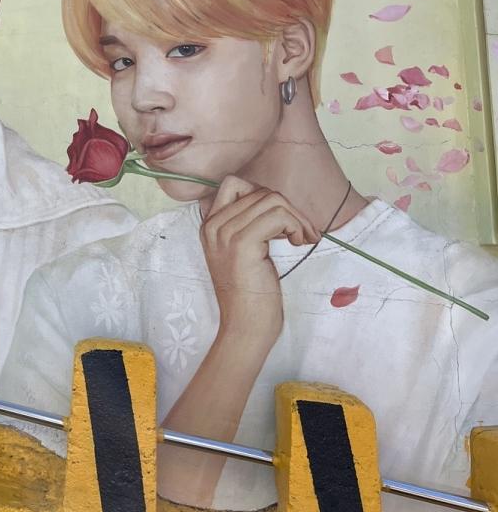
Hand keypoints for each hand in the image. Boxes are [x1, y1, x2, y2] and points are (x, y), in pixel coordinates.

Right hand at [199, 176, 318, 343]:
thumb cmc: (250, 295)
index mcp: (209, 225)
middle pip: (259, 190)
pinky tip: (298, 243)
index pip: (235, 184)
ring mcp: (225, 234)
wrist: (245, 327)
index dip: (263, 195)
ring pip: (271, 200)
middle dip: (288, 208)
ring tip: (302, 239)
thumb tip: (273, 201)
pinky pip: (277, 216)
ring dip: (296, 217)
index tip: (280, 221)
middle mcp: (212, 225)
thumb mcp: (242, 252)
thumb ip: (247, 224)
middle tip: (302, 233)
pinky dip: (295, 225)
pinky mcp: (241, 244)